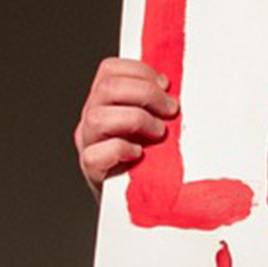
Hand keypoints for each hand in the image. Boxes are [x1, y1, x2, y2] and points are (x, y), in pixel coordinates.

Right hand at [74, 57, 175, 193]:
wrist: (136, 197)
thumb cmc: (149, 156)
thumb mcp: (153, 121)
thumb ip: (157, 102)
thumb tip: (179, 88)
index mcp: (104, 101)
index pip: (110, 69)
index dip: (140, 71)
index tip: (165, 85)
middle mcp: (92, 118)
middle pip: (107, 88)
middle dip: (146, 94)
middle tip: (170, 110)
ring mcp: (88, 143)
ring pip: (99, 117)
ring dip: (138, 120)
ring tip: (158, 134)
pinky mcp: (91, 168)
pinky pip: (97, 154)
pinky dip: (122, 149)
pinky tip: (139, 154)